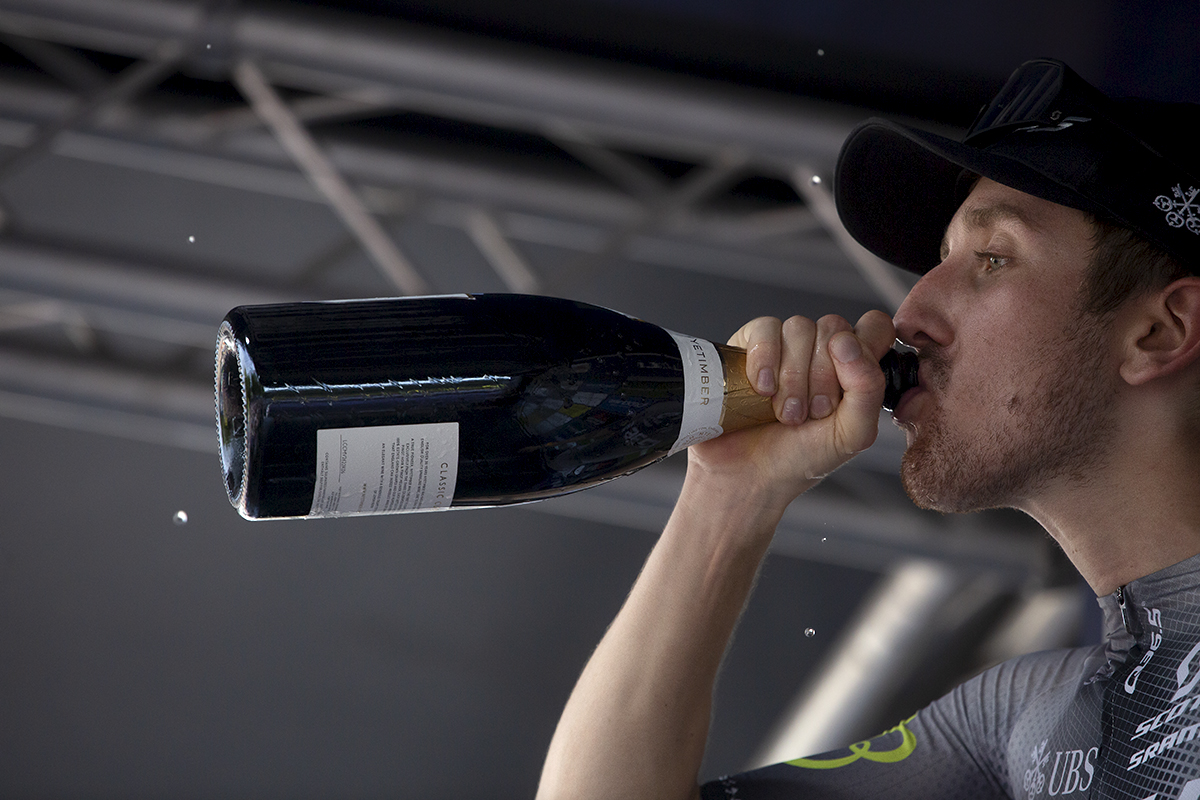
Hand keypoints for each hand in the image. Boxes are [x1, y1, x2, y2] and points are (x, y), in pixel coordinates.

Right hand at [687, 310, 896, 512]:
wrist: (747, 477)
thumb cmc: (801, 459)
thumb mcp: (851, 434)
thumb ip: (868, 389)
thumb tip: (845, 342)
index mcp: (853, 368)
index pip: (875, 326)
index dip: (867, 345)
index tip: (850, 382)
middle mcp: (821, 351)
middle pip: (834, 327)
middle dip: (823, 376)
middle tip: (811, 413)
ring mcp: (785, 345)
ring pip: (799, 327)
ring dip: (792, 377)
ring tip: (784, 412)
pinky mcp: (749, 345)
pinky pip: (764, 329)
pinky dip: (765, 360)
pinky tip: (762, 390)